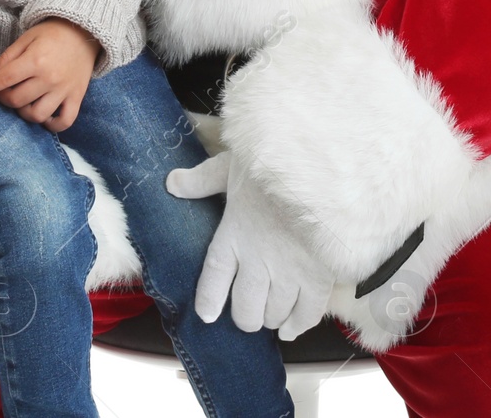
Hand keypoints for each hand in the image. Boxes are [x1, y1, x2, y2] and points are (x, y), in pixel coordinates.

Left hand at [0, 19, 98, 131]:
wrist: (84, 32)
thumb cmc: (52, 33)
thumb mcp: (26, 38)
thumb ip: (7, 58)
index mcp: (36, 60)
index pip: (5, 80)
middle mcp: (50, 78)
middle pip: (17, 100)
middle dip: (4, 99)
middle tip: (3, 92)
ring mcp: (64, 90)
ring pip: (37, 115)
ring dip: (24, 112)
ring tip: (23, 102)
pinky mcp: (77, 97)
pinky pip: (64, 121)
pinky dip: (52, 125)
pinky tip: (44, 116)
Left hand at [167, 150, 334, 339]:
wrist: (319, 168)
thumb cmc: (273, 163)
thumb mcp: (230, 165)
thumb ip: (202, 180)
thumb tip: (172, 183)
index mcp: (233, 235)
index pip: (213, 279)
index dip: (209, 301)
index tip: (207, 314)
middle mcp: (257, 260)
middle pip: (245, 308)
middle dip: (245, 317)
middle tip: (247, 314)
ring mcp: (288, 272)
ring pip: (273, 314)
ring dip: (270, 318)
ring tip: (270, 315)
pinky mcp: (318, 277)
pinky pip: (307, 314)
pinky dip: (297, 325)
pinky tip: (290, 328)